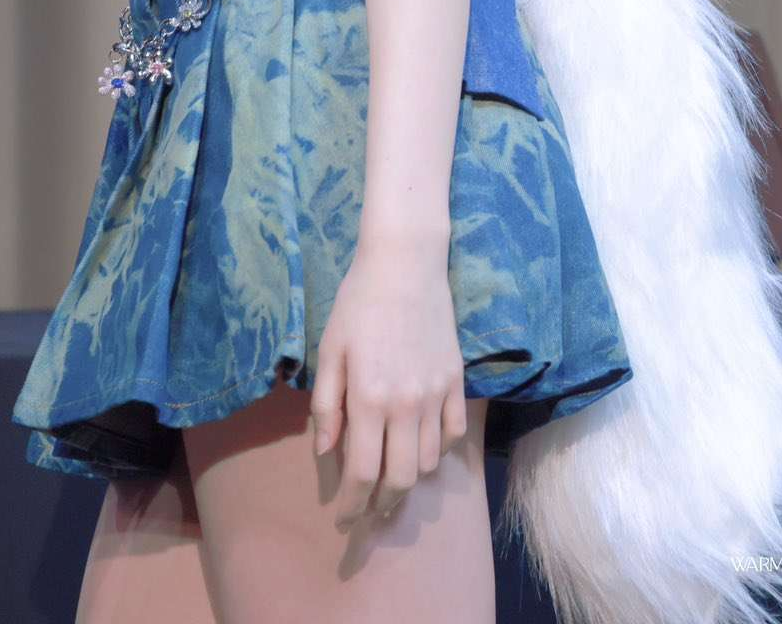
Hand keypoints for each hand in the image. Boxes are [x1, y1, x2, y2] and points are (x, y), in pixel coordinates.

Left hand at [310, 239, 468, 529]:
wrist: (405, 263)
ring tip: (391, 481)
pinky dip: (438, 452)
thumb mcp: (330, 351)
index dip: (351, 504)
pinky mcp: (456, 381)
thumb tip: (325, 452)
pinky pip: (453, 434)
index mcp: (369, 398)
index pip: (361, 473)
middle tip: (368, 511)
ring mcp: (436, 394)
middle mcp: (406, 404)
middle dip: (382, 505)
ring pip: (427, 462)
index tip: (342, 518)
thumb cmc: (358, 303)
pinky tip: (421, 448)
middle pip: (400, 479)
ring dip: (408, 480)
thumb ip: (327, 405)